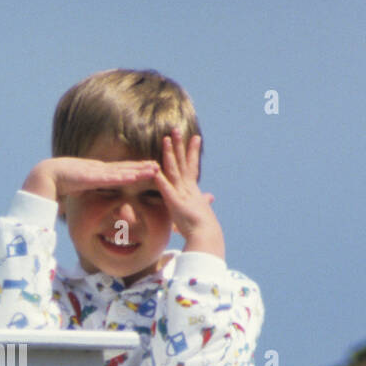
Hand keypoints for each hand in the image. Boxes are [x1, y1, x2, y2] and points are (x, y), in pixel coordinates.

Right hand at [23, 156, 162, 203]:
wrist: (47, 176)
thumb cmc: (60, 183)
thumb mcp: (79, 188)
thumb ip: (87, 191)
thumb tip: (91, 199)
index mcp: (98, 172)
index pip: (121, 171)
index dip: (135, 169)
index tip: (148, 169)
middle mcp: (101, 169)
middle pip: (126, 168)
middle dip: (143, 167)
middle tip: (159, 166)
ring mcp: (98, 172)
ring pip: (123, 171)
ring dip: (139, 170)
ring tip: (154, 168)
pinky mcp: (93, 177)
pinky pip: (112, 177)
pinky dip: (125, 176)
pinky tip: (136, 176)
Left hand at [155, 130, 224, 259]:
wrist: (206, 236)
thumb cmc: (202, 228)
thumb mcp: (200, 212)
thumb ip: (202, 203)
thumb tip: (210, 198)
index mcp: (192, 190)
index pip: (191, 167)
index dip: (191, 152)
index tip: (195, 137)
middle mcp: (187, 188)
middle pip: (182, 162)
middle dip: (180, 145)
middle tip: (176, 129)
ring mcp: (182, 194)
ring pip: (174, 170)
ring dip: (170, 154)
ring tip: (165, 139)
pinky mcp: (175, 203)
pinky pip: (167, 189)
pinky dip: (161, 180)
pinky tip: (155, 170)